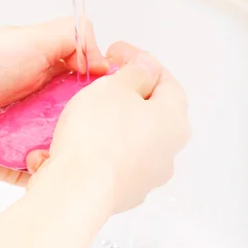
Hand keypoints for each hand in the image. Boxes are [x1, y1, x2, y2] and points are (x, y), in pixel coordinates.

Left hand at [0, 18, 106, 184]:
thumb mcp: (31, 37)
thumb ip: (73, 38)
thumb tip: (105, 60)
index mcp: (46, 73)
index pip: (87, 87)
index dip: (103, 95)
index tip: (118, 102)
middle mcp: (36, 105)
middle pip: (77, 122)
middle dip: (88, 129)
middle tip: (99, 135)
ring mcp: (21, 135)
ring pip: (59, 150)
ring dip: (67, 154)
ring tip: (78, 157)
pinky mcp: (4, 163)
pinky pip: (33, 176)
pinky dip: (44, 176)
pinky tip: (56, 176)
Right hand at [30, 42, 189, 213]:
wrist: (76, 191)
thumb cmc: (97, 134)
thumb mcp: (115, 87)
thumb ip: (135, 72)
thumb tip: (147, 69)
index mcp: (174, 121)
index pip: (166, 80)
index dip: (140, 61)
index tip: (115, 52)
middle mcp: (168, 152)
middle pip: (150, 112)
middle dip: (126, 94)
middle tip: (102, 82)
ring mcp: (147, 178)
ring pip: (129, 140)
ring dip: (110, 124)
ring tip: (83, 113)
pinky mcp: (123, 195)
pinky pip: (111, 163)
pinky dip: (96, 150)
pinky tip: (74, 144)